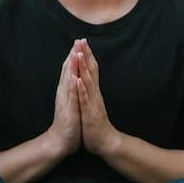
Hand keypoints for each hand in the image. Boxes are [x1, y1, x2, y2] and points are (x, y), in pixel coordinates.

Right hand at [47, 43, 82, 156]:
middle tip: (77, 40)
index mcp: (66, 89)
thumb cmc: (68, 121)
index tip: (79, 41)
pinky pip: (70, 96)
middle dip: (73, 55)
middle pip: (68, 70)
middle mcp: (64, 92)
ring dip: (71, 67)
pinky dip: (72, 86)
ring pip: (68, 80)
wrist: (60, 140)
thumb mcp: (71, 101)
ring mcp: (65, 100)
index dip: (74, 55)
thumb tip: (74, 76)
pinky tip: (74, 77)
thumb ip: (71, 88)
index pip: (70, 69)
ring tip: (75, 53)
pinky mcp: (68, 110)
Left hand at [73, 40, 119, 157]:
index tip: (82, 41)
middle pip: (91, 71)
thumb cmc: (96, 123)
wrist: (105, 142)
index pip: (91, 69)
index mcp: (94, 91)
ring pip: (88, 82)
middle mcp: (95, 94)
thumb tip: (88, 77)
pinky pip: (86, 99)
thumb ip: (91, 90)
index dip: (87, 55)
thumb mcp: (92, 103)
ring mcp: (93, 103)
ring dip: (84, 68)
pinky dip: (82, 89)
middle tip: (82, 40)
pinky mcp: (90, 113)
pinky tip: (78, 80)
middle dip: (86, 55)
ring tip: (79, 54)